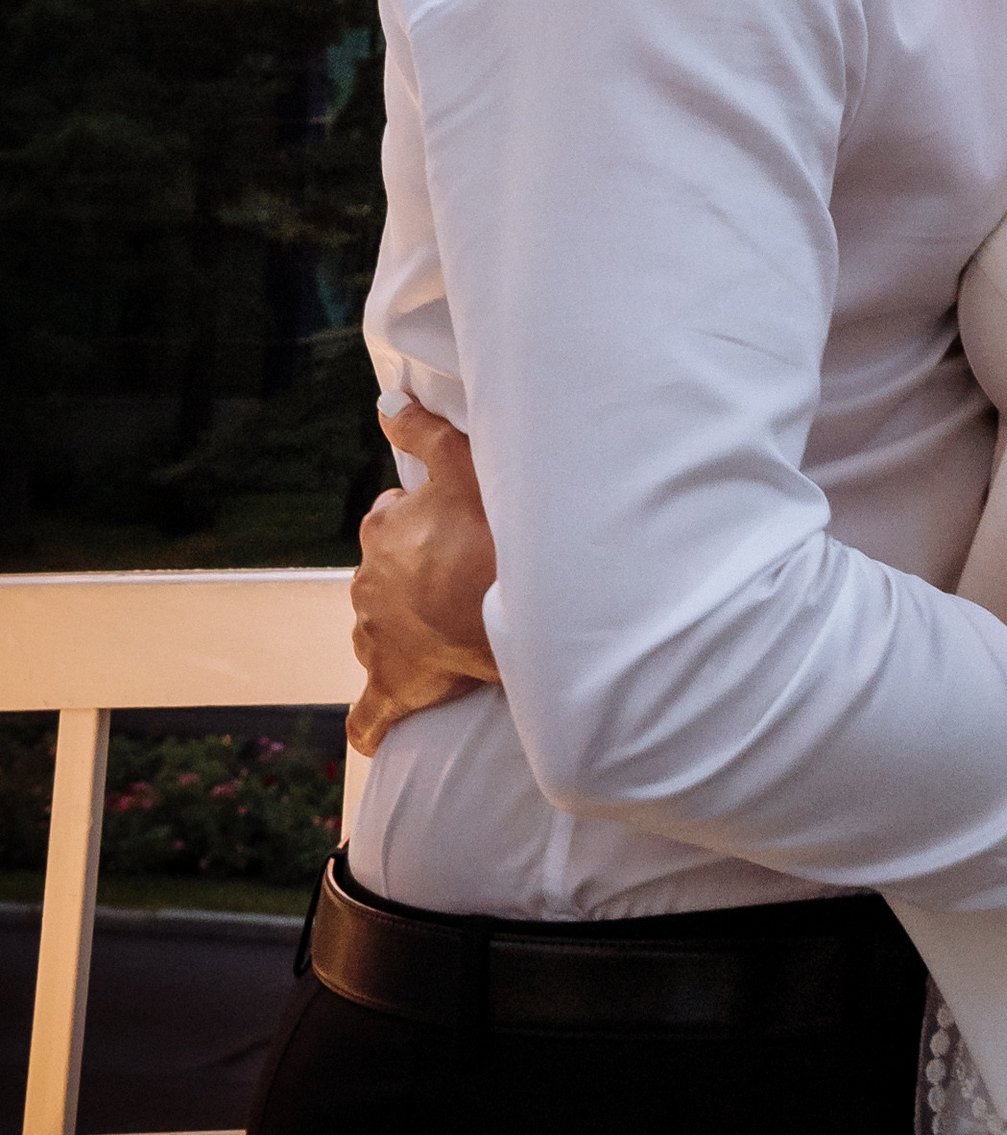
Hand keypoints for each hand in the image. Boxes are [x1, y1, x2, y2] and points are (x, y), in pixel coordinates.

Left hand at [346, 400, 500, 756]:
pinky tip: (370, 735)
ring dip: (402, 631)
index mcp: (382, 528)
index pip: (393, 519)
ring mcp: (375, 636)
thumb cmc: (491, 528)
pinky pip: (370, 713)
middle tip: (464, 576)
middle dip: (414, 577)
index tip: (458, 528)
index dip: (426, 522)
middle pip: (385, 576)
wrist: (511, 602)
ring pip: (378, 631)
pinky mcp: (391, 685)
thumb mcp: (461, 461)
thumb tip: (385, 399)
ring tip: (448, 632)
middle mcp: (367, 581)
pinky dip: (370, 723)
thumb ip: (422, 428)